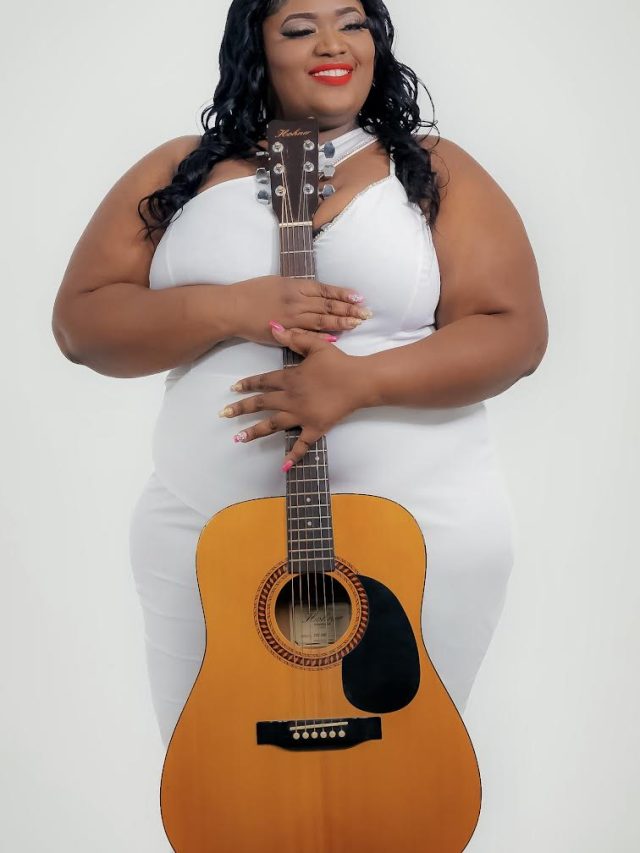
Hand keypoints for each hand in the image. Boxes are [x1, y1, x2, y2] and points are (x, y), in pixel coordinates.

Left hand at [218, 323, 368, 468]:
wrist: (359, 381)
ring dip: (254, 432)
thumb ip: (293, 337)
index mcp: (290, 379)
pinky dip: (292, 456)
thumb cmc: (338, 362)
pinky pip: (302, 444)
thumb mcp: (315, 345)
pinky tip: (282, 467)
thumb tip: (273, 326)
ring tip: (238, 438)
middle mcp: (291, 398)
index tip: (233, 389)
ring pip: (273, 425)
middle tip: (224, 414)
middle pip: (261, 404)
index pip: (263, 382)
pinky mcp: (315, 429)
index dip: (247, 385)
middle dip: (240, 409)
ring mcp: (302, 416)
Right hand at [229, 275, 371, 345]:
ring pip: (321, 320)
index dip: (343, 294)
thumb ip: (296, 288)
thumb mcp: (277, 282)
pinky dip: (321, 335)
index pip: (325, 290)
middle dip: (349, 309)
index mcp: (295, 286)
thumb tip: (313, 292)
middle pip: (328, 305)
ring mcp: (291, 317)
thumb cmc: (252, 292)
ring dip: (340, 322)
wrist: (233, 308)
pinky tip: (335, 337)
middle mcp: (296, 301)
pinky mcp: (285, 331)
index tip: (359, 297)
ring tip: (357, 324)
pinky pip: (306, 334)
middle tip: (366, 313)